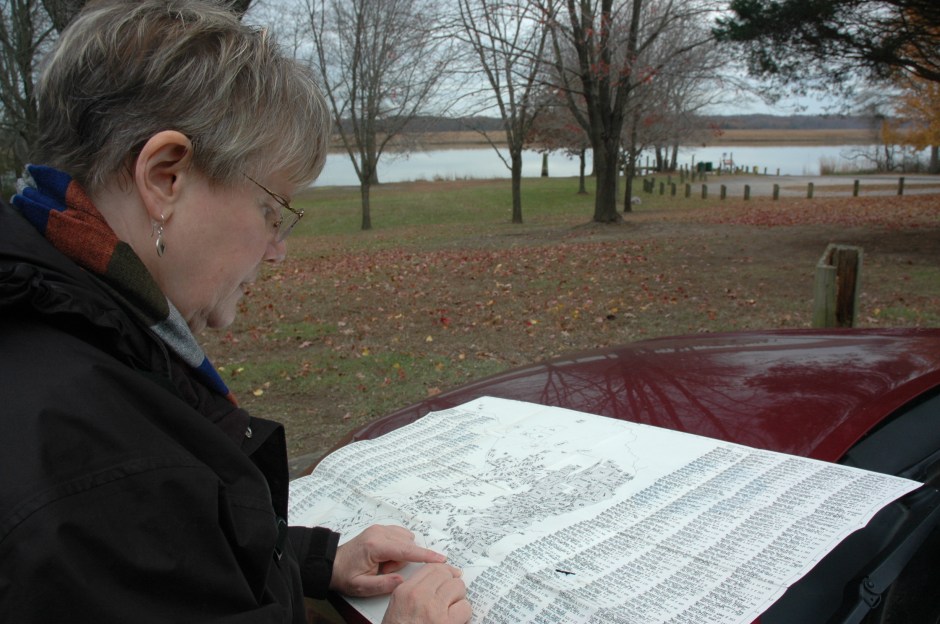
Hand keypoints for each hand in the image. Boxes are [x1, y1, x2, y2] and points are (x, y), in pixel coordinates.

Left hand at [330, 525, 446, 596]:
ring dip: (400, 554)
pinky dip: (398, 548)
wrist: (332, 564)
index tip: (441, 559)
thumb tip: (402, 581)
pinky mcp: (381, 529)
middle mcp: (379, 532)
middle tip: (384, 571)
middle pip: (407, 545)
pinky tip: (385, 557)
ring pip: (405, 540)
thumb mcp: (362, 587)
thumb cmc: (345, 575)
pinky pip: (401, 536)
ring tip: (383, 565)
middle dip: (402, 561)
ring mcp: (380, 528)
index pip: (406, 550)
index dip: (425, 555)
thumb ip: (383, 585)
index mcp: (375, 545)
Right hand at [382, 563, 470, 623]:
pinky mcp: (447, 623)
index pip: (431, 568)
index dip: (445, 571)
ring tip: (451, 611)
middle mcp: (419, 597)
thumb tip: (437, 581)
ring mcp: (434, 610)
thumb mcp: (397, 608)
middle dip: (452, 585)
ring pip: (458, 588)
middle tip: (451, 597)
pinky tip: (455, 621)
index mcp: (405, 592)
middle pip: (447, 575)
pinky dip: (463, 615)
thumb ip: (414, 592)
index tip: (451, 575)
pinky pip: (465, 608)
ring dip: (458, 599)